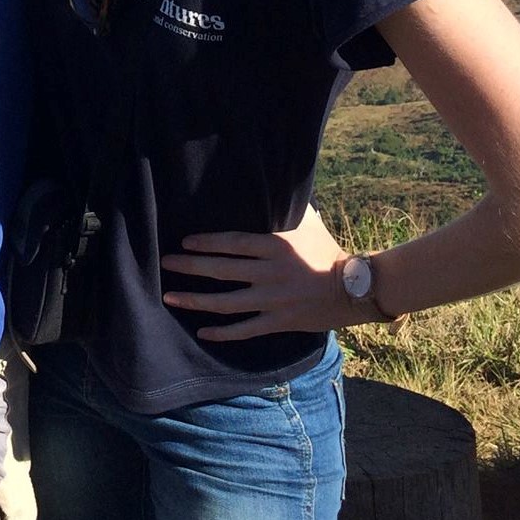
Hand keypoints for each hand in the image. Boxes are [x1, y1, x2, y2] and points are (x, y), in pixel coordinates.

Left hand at [159, 207, 369, 340]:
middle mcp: (269, 273)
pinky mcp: (278, 322)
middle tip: (165, 264)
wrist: (354, 289)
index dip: (206, 243)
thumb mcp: (307, 223)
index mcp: (274, 246)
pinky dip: (222, 332)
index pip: (232, 243)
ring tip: (171, 297)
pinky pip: (244, 330)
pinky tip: (202, 331)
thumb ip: (285, 209)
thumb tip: (271, 186)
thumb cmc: (327, 251)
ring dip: (195, 300)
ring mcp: (272, 300)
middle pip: (221, 270)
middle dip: (189, 267)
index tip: (183, 242)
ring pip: (225, 303)